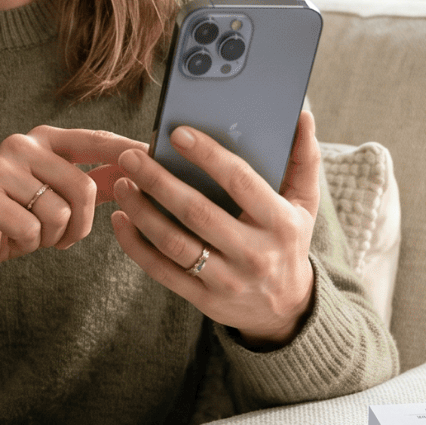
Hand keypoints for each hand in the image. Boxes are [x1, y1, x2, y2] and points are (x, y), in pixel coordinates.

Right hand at [0, 125, 145, 298]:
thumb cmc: (17, 218)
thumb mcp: (60, 197)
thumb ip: (98, 181)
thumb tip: (144, 170)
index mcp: (44, 139)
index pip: (95, 140)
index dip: (127, 151)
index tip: (158, 155)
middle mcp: (21, 145)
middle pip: (82, 187)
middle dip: (80, 223)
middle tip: (60, 235)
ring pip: (58, 212)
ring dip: (52, 237)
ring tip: (32, 234)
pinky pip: (31, 229)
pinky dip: (29, 244)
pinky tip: (12, 239)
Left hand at [109, 110, 320, 346]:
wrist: (286, 309)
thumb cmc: (288, 242)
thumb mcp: (305, 204)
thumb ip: (304, 159)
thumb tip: (303, 115)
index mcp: (280, 223)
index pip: (240, 181)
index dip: (208, 155)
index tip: (177, 133)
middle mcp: (254, 253)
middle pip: (196, 212)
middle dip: (158, 181)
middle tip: (130, 157)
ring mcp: (228, 280)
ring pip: (174, 243)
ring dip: (141, 211)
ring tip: (121, 183)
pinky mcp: (204, 299)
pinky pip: (161, 271)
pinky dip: (135, 245)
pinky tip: (120, 219)